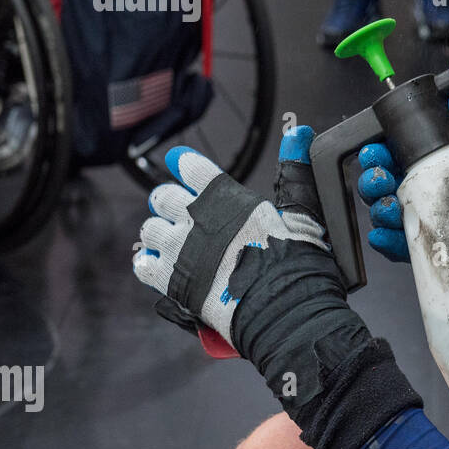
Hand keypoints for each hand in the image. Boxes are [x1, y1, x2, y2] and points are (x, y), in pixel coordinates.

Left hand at [133, 128, 423, 448]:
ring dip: (159, 231)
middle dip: (168, 200)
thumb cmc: (300, 266)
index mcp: (227, 198)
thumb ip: (295, 172)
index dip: (185, 163)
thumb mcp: (305, 214)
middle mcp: (197, 219)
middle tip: (178, 209)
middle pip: (164, 198)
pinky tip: (156, 265)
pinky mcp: (171, 282)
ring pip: (151, 229)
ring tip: (171, 241)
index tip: (179, 161)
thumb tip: (298, 133)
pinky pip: (143, 265)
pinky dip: (147, 262)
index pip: (194, 168)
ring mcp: (180, 250)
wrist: (285, 315)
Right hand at [357, 70, 448, 292]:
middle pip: (394, 165)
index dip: (400, 125)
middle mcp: (445, 171)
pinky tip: (390, 231)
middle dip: (380, 161)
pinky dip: (391, 238)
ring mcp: (446, 206)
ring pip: (395, 202)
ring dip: (381, 197)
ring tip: (386, 191)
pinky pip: (409, 241)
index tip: (392, 137)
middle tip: (382, 161)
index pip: (412, 129)